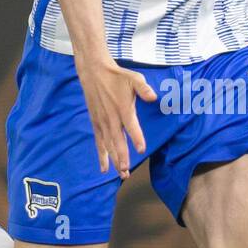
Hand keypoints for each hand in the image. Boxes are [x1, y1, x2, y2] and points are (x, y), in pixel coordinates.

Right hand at [77, 58, 157, 178]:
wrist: (94, 73)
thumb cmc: (117, 77)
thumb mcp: (133, 78)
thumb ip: (143, 88)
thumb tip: (154, 97)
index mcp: (123, 108)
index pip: (131, 126)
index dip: (136, 138)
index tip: (141, 149)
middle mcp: (112, 118)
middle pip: (117, 141)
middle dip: (122, 157)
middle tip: (126, 172)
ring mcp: (103, 122)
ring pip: (109, 145)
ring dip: (114, 160)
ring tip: (121, 174)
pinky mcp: (96, 124)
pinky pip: (99, 142)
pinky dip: (102, 155)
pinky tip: (104, 168)